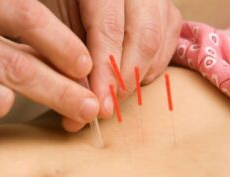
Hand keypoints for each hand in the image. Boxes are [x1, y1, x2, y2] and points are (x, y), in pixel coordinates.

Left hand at [40, 0, 181, 131]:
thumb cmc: (70, 2)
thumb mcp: (59, 23)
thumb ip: (68, 61)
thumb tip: (79, 113)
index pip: (109, 30)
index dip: (106, 73)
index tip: (100, 107)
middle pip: (143, 39)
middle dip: (125, 81)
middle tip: (108, 108)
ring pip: (158, 44)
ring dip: (138, 78)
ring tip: (116, 95)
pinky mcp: (169, 11)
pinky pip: (167, 45)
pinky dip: (150, 70)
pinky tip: (132, 79)